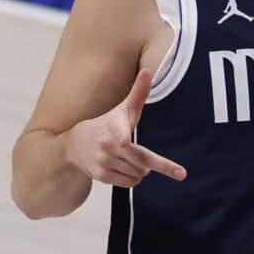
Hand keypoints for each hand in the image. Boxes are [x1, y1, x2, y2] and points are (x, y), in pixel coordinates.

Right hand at [64, 69, 186, 187]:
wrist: (75, 144)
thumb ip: (138, 93)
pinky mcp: (101, 176)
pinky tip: (128, 169)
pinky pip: (129, 183)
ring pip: (138, 174)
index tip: (123, 141)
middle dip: (160, 165)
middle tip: (178, 172)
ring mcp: (103, 161)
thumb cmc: (107, 123)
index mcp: (115, 126)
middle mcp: (108, 144)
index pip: (120, 131)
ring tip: (135, 160)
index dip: (123, 136)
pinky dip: (135, 178)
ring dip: (144, 170)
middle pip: (142, 160)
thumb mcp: (122, 108)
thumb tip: (148, 71)